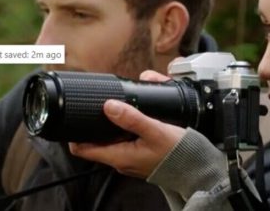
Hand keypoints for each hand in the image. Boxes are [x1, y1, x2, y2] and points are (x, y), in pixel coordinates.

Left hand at [69, 70, 184, 177]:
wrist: (196, 167)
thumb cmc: (177, 153)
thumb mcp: (154, 130)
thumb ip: (131, 118)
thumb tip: (109, 105)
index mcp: (118, 156)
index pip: (81, 149)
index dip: (74, 133)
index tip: (75, 115)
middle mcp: (120, 159)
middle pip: (94, 140)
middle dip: (95, 121)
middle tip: (99, 104)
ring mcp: (129, 157)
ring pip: (109, 137)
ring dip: (111, 121)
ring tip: (118, 105)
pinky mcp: (138, 153)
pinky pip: (123, 138)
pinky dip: (124, 125)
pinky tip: (134, 114)